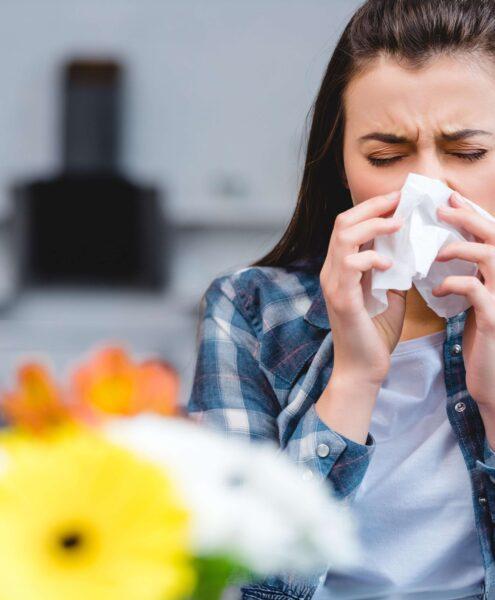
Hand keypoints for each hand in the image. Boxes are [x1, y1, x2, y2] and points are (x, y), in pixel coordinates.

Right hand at [320, 189, 406, 385]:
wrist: (363, 368)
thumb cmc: (375, 333)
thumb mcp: (388, 293)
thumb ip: (392, 270)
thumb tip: (408, 247)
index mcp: (340, 269)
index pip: (347, 226)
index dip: (371, 209)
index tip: (397, 199)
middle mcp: (331, 271)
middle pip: (341, 223)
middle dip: (372, 207)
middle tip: (399, 200)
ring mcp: (333, 284)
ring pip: (343, 238)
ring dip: (373, 226)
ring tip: (397, 223)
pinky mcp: (341, 298)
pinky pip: (351, 265)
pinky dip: (372, 258)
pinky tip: (389, 263)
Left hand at [433, 191, 494, 408]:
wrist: (491, 377)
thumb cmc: (482, 336)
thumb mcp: (477, 300)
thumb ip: (469, 274)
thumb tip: (443, 249)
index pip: (491, 234)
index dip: (473, 213)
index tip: (449, 198)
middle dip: (469, 218)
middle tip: (441, 209)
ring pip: (491, 257)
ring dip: (462, 248)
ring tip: (436, 253)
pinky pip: (477, 290)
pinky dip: (456, 283)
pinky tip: (439, 290)